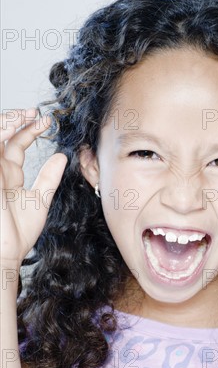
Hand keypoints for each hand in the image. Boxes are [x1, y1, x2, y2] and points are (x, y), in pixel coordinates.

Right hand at [0, 108, 67, 267]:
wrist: (5, 254)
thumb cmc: (18, 234)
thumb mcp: (39, 200)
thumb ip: (48, 178)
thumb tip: (62, 156)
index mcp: (8, 174)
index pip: (16, 143)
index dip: (30, 129)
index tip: (47, 122)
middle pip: (1, 134)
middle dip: (16, 119)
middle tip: (35, 113)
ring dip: (6, 122)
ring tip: (24, 116)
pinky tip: (11, 127)